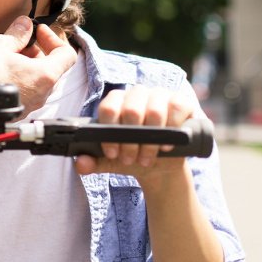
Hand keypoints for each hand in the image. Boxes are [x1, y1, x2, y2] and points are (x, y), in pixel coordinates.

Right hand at [0, 18, 76, 112]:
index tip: (38, 32)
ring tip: (5, 57)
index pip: (67, 54)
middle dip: (37, 51)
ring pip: (36, 81)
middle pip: (51, 68)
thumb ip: (16, 34)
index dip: (54, 38)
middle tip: (18, 42)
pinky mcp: (16, 112)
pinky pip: (25, 92)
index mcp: (44, 75)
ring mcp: (30, 105)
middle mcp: (42, 93)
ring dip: (26, 66)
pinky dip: (18, 79)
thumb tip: (25, 24)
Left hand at [74, 86, 193, 186]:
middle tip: (130, 159)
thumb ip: (92, 163)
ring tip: (146, 158)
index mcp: (116, 101)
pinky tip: (166, 146)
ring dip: (150, 141)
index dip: (110, 132)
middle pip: (131, 109)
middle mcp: (137, 94)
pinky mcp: (181, 102)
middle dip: (130, 141)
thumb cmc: (131, 157)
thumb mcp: (110, 163)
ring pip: (154, 111)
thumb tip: (80, 163)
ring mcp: (160, 95)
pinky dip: (171, 130)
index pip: (108, 107)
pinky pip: (177, 108)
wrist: (159, 167)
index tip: (113, 153)